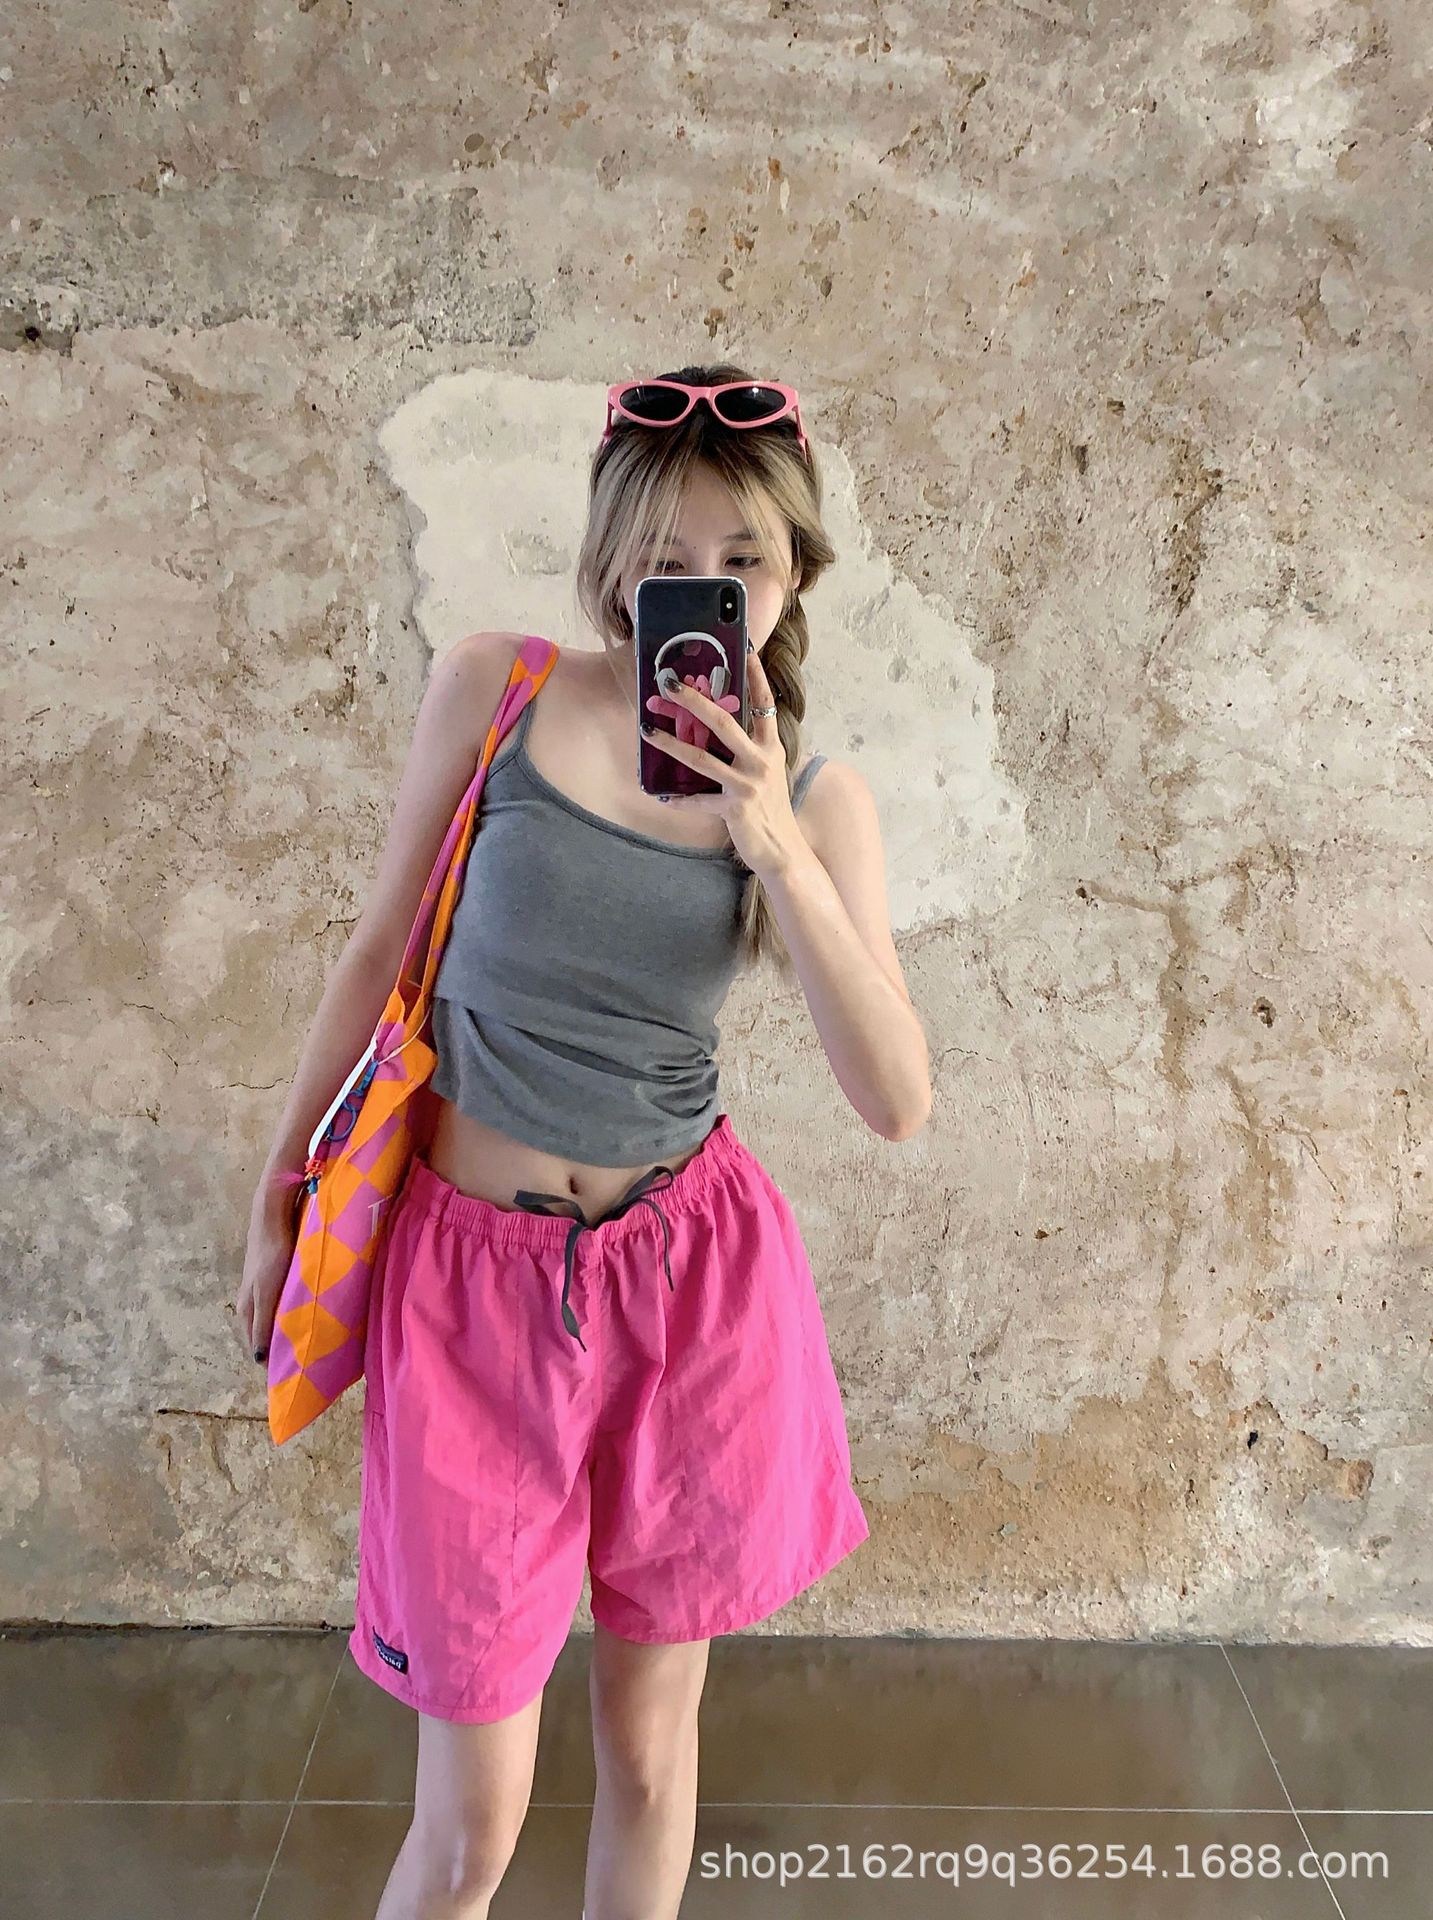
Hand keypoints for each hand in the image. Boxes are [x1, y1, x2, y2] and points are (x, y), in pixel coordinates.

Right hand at [235, 1180, 302, 1365]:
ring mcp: (264, 1286)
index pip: (257, 1346)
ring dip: (288, 1330)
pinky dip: (293, 1311)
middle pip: (265, 1333)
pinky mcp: (276, 1273)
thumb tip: (259, 1359)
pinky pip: (284, 1301)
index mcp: (247, 1309)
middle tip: (304, 1363)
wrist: (272, 1214)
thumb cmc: (271, 1254)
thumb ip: (265, 1323)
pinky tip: (308, 1312)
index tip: (289, 1377)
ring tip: (310, 1342)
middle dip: (281, 1348)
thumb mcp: (267, 1293)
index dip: (271, 1362)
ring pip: (275, 1317)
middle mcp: (252, 1301)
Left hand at [641, 641, 803, 879]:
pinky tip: (661, 796)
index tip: (744, 648)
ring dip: (670, 744)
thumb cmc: (771, 808)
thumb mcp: (766, 772)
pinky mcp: (735, 809)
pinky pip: (699, 801)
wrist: (784, 849)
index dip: (755, 675)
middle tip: (669, 684)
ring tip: (647, 731)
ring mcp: (748, 785)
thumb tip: (718, 727)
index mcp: (771, 748)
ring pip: (701, 759)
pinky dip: (680, 800)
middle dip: (694, 700)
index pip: (764, 703)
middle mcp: (762, 762)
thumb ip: (749, 749)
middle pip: (724, 722)